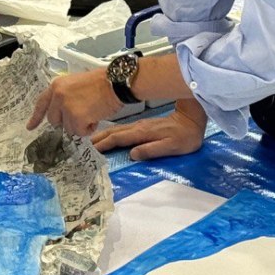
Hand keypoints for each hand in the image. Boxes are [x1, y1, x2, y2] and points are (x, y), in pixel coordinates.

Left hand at [27, 71, 123, 136]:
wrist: (116, 82)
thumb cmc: (102, 83)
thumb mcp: (76, 84)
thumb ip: (65, 96)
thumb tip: (62, 114)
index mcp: (57, 85)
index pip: (42, 103)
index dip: (36, 117)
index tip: (30, 127)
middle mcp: (58, 95)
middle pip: (54, 121)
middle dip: (67, 122)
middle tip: (82, 115)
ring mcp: (66, 106)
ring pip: (68, 128)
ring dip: (81, 125)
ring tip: (92, 112)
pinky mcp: (76, 117)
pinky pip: (80, 132)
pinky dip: (89, 129)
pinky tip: (96, 116)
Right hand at [90, 102, 206, 161]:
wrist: (193, 120)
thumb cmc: (185, 137)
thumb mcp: (172, 146)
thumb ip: (152, 149)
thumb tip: (133, 154)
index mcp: (143, 133)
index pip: (119, 139)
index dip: (104, 144)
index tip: (90, 150)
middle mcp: (138, 127)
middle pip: (112, 132)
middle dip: (97, 139)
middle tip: (81, 146)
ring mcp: (139, 125)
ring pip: (115, 129)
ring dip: (101, 135)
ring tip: (88, 142)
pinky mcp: (141, 126)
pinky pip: (121, 130)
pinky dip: (109, 133)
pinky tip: (105, 137)